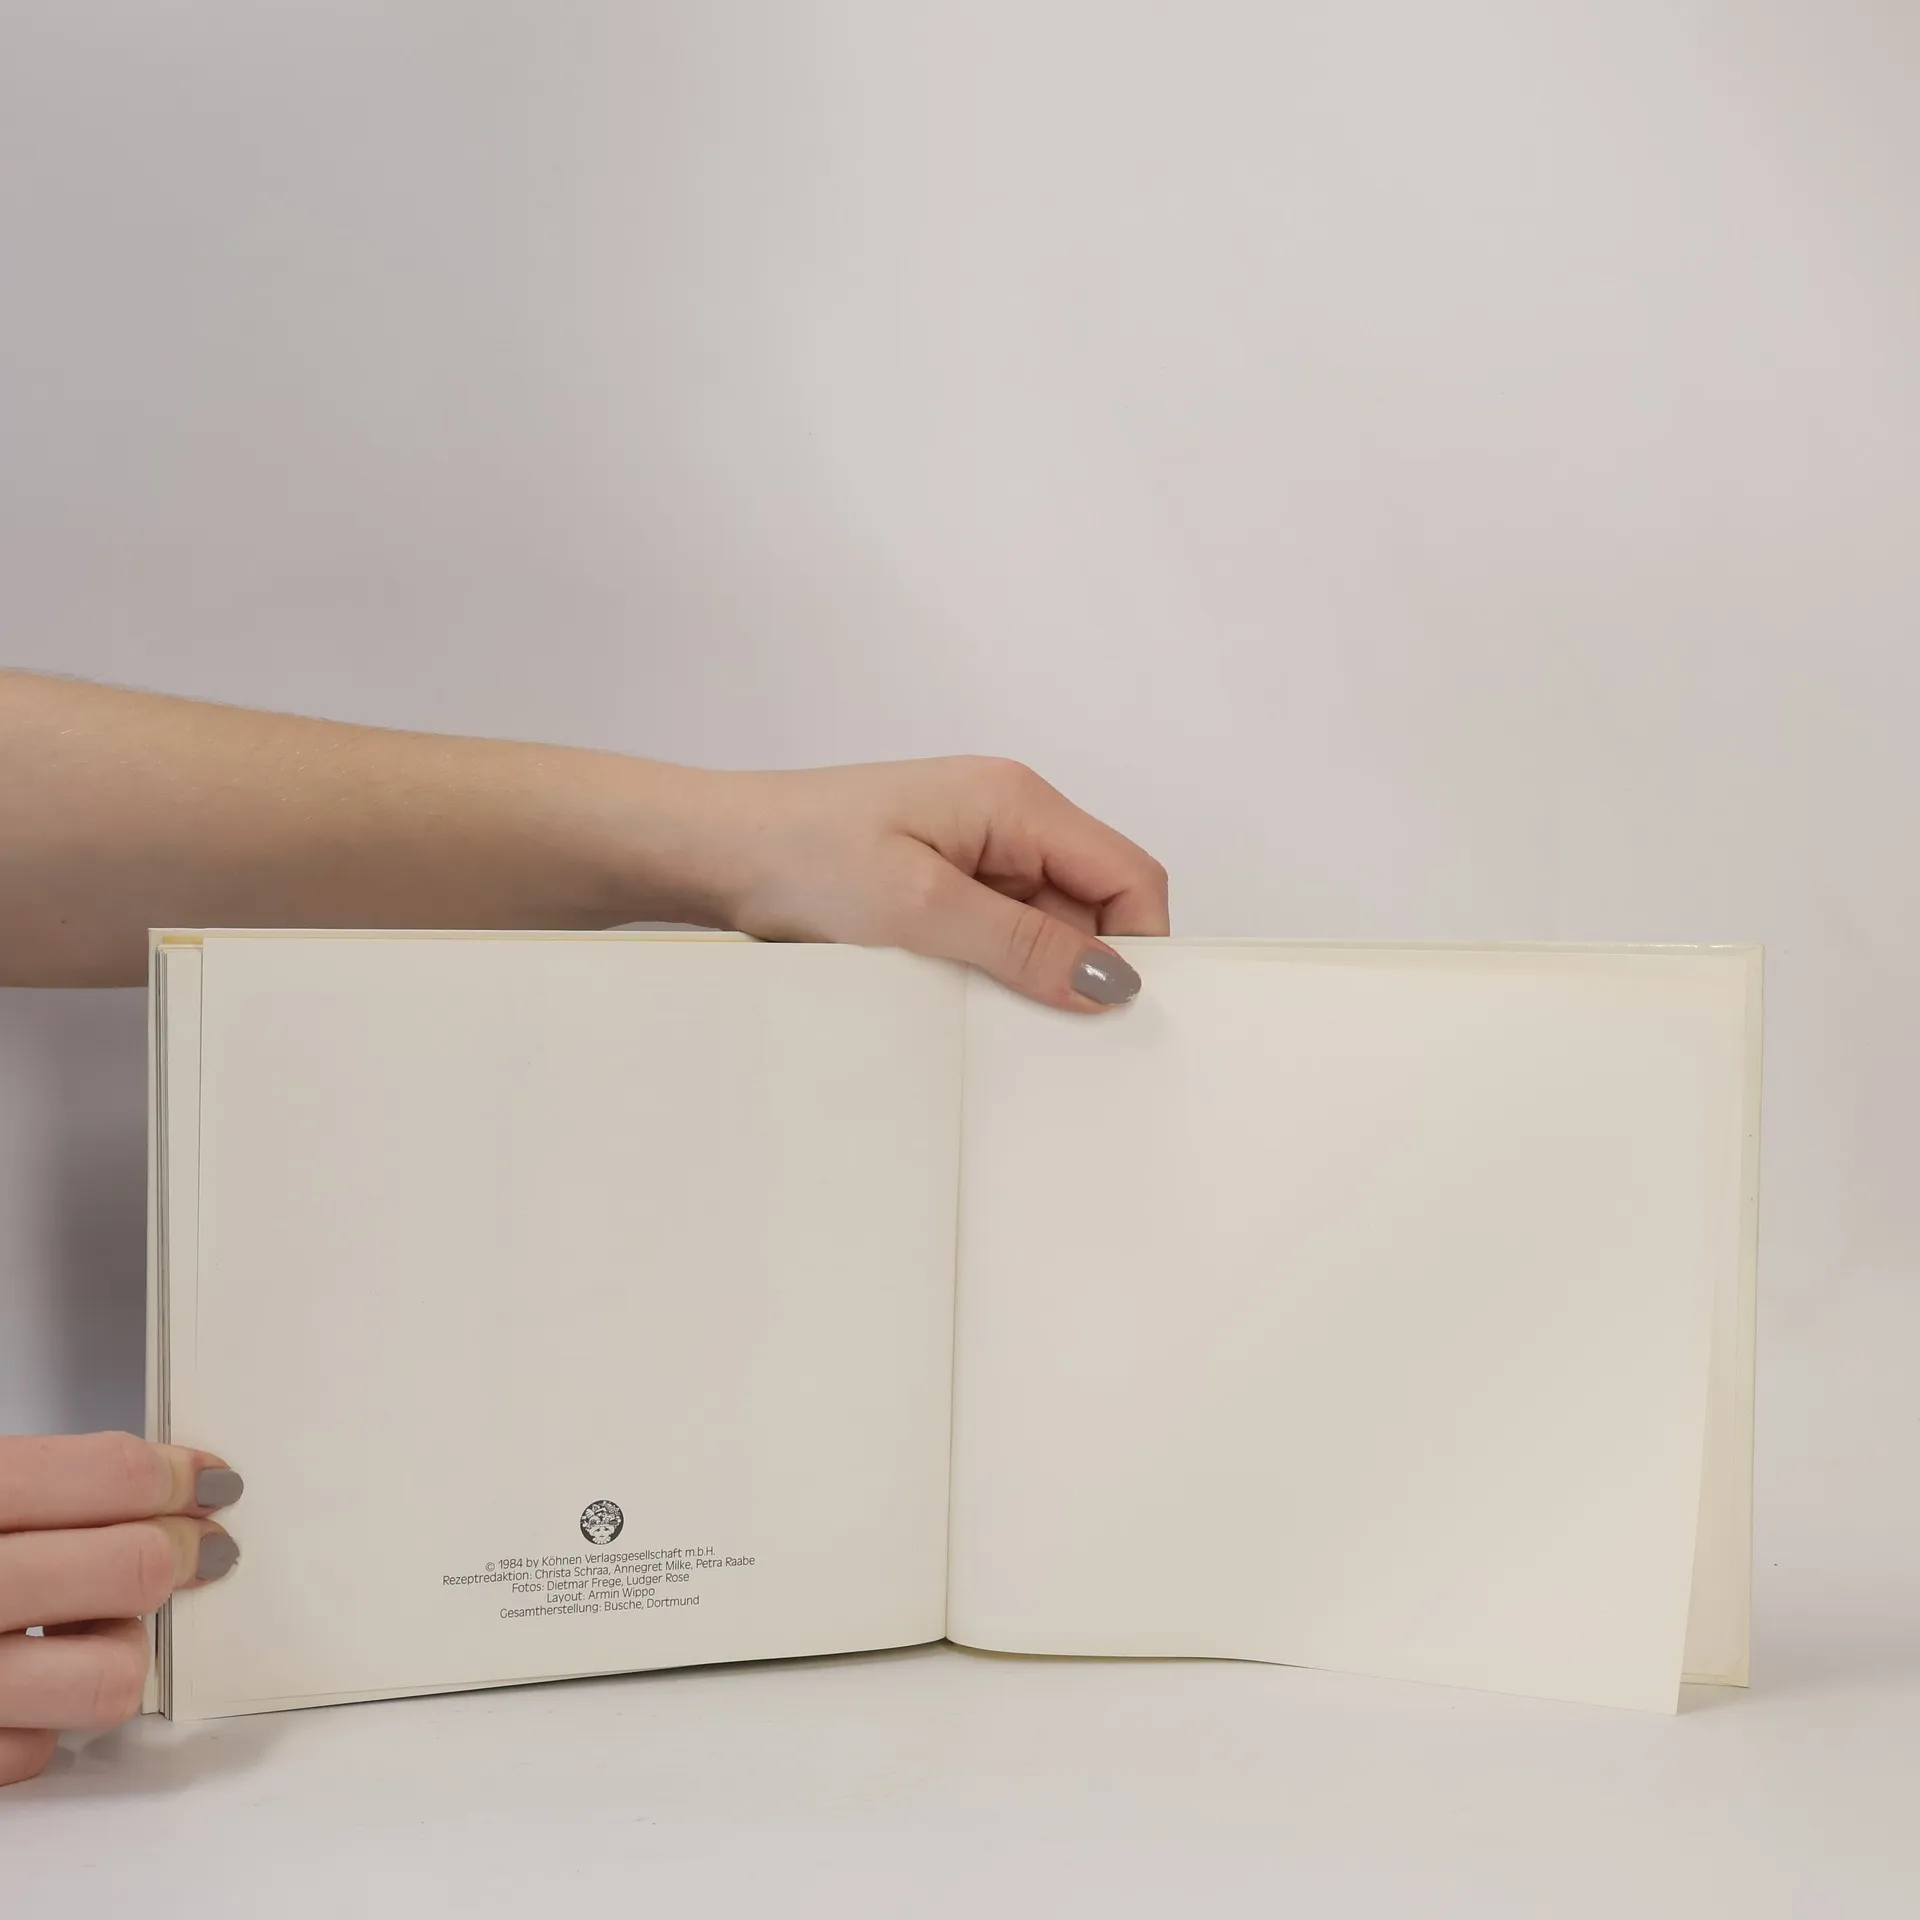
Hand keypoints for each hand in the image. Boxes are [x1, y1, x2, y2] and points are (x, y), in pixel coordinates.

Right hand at [0, 1433, 241, 1785]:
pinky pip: (40, 1749)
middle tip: (196, 1549)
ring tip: (99, 1627)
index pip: (115, 1475)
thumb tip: (159, 1480)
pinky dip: (48, 1719)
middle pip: (134, 1569)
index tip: (211, 1482)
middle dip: (179, 1555)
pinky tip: (30, 1684)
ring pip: (110, 1676)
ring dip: (120, 1650)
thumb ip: (45, 1487)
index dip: (181, 1477)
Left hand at [694, 758, 1169, 1009]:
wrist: (707, 849)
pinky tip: (943, 987)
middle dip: (1074, 965)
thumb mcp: (919, 910)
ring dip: (1022, 969)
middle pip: (1092, 903)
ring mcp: (972, 847)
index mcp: (1017, 801)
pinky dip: (984, 964)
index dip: (1136, 946)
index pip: (1129, 875)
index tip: (1108, 1014)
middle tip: (1029, 1023)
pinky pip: (995, 929)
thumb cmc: (798, 856)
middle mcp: (1006, 816)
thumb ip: (1023, 943)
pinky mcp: (939, 877)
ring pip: (1044, 922)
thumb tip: (1112, 982)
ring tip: (964, 997)